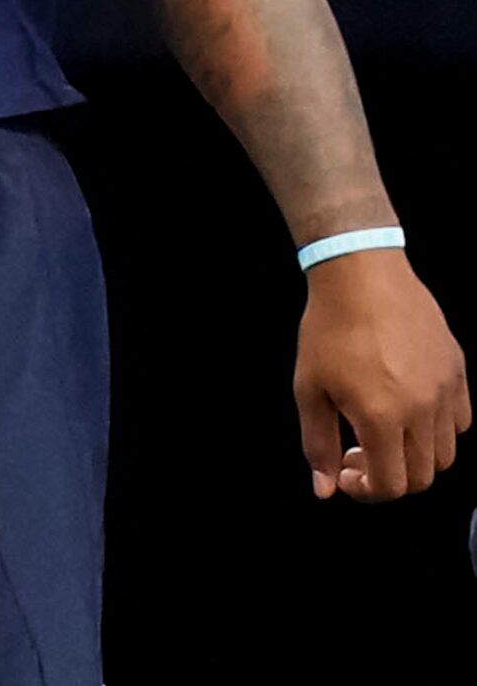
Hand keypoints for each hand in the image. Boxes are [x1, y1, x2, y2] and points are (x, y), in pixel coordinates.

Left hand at [293, 249, 470, 500]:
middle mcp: (421, 409)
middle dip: (389, 476)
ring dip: (415, 456)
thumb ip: (318, 444)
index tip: (347, 473)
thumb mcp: (309, 388)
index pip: (392, 484)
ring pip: (445, 453)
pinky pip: (459, 421)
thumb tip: (325, 488)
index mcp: (382, 416)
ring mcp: (445, 391)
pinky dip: (438, 430)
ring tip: (383, 431)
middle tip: (358, 453)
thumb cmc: (329, 327)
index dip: (367, 491)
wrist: (361, 276)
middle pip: (422, 476)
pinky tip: (408, 409)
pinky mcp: (458, 372)